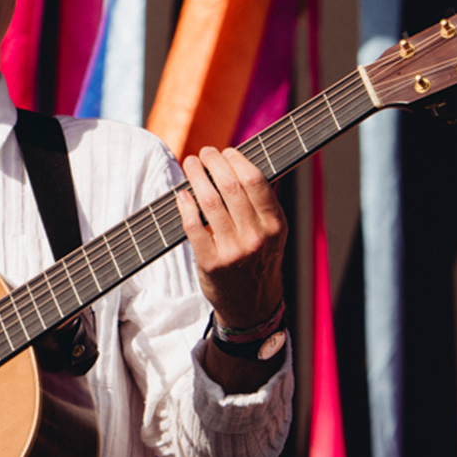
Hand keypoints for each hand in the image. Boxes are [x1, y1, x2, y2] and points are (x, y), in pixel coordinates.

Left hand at [173, 146, 286, 331]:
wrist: (251, 305)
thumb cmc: (259, 261)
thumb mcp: (273, 233)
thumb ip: (264, 202)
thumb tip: (246, 163)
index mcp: (274, 225)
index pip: (255, 181)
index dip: (237, 160)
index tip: (226, 151)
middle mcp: (256, 237)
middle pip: (230, 186)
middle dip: (213, 163)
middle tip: (204, 153)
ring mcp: (233, 251)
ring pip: (210, 202)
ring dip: (196, 177)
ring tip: (190, 165)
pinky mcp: (210, 263)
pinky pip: (193, 226)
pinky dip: (186, 205)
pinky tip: (182, 195)